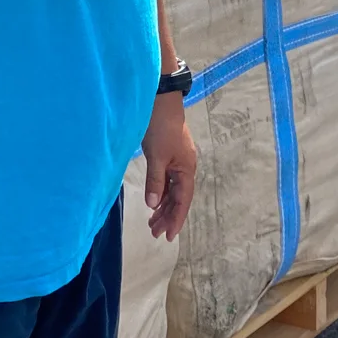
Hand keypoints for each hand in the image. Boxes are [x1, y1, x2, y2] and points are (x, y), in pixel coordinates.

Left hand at [142, 89, 197, 240]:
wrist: (160, 101)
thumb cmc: (161, 128)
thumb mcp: (157, 156)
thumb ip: (156, 181)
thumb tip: (153, 205)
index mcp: (186, 170)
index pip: (183, 201)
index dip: (175, 219)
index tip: (168, 236)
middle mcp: (184, 168)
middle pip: (178, 198)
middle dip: (167, 216)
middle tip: (154, 233)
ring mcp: (176, 162)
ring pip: (171, 191)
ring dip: (162, 206)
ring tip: (151, 222)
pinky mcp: (167, 156)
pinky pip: (166, 182)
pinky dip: (159, 193)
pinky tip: (153, 202)